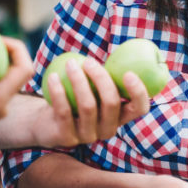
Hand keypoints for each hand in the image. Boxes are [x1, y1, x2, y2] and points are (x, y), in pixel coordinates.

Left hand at [33, 58, 150, 146]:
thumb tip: (121, 49)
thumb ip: (107, 74)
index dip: (138, 93)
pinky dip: (58, 91)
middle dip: (102, 78)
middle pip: (112, 103)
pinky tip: (53, 77)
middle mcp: (108, 129)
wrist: (47, 121)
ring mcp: (88, 136)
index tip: (128, 73)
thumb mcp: (94, 85)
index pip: (139, 108)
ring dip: (78, 80)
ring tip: (70, 64)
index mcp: (121, 117)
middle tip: (89, 62)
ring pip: (88, 106)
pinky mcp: (67, 138)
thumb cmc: (76, 95)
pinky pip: (64, 111)